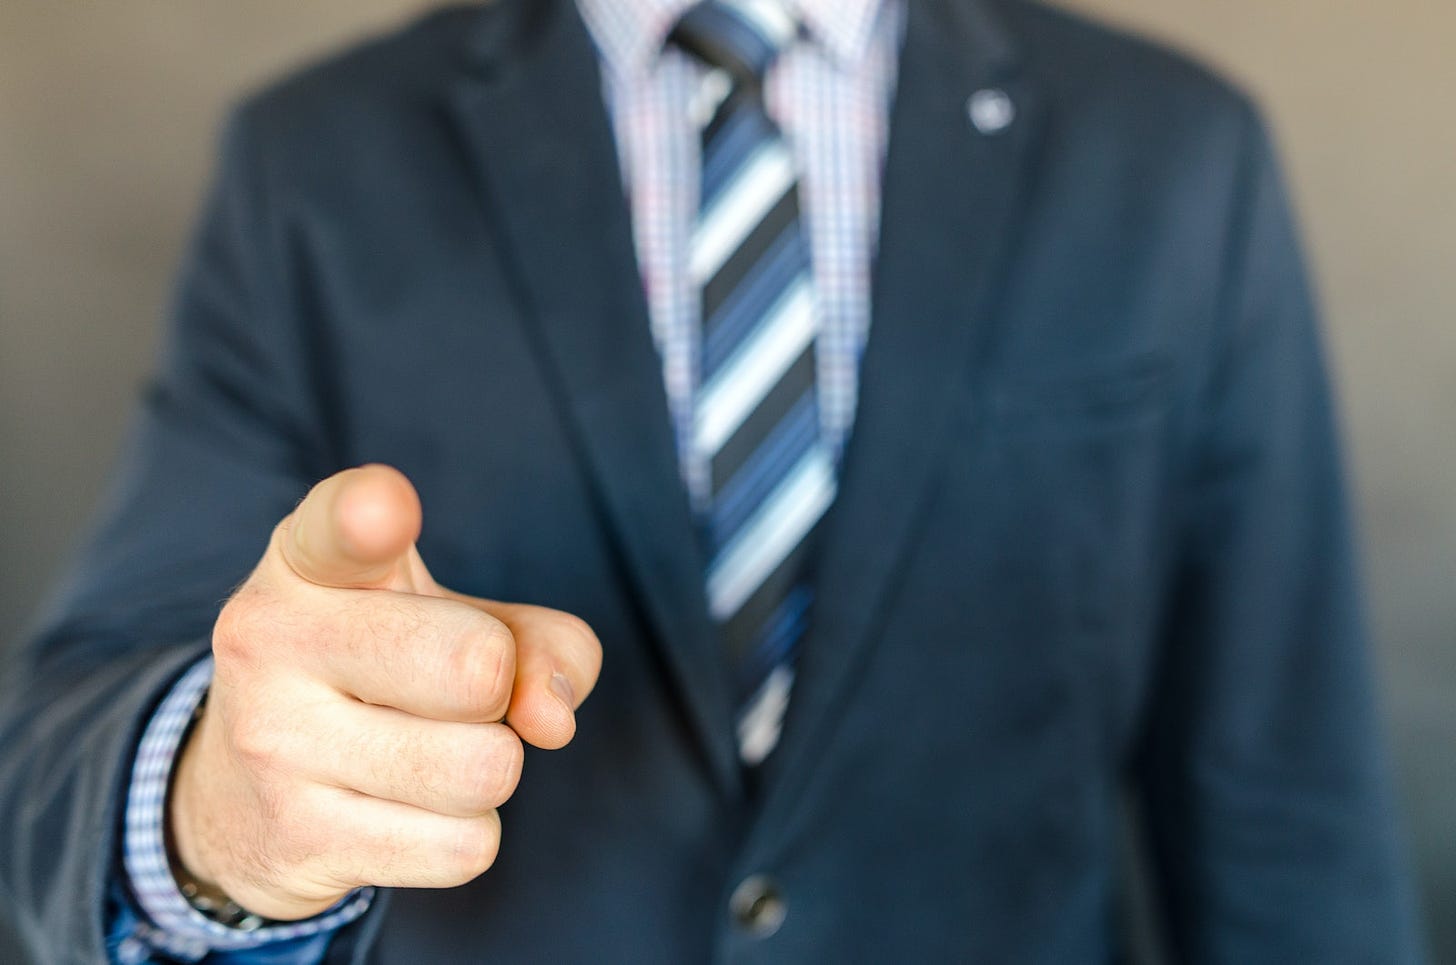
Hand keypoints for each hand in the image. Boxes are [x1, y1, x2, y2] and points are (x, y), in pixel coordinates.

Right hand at [168, 464, 601, 919]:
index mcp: (310, 560)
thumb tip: (551, 719)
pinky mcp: (295, 839)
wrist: (238, 796)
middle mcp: (272, 636)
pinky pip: (463, 847)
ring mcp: (273, 742)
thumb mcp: (456, 621)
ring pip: (484, 769)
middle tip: (446, 695)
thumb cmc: (381, 676)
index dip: (371, 516)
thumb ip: (541, 641)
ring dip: (487, 771)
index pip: (339, 526)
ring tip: (425, 753)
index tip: (384, 512)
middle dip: (498, 691)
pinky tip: (404, 812)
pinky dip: (464, 836)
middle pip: (478, 666)